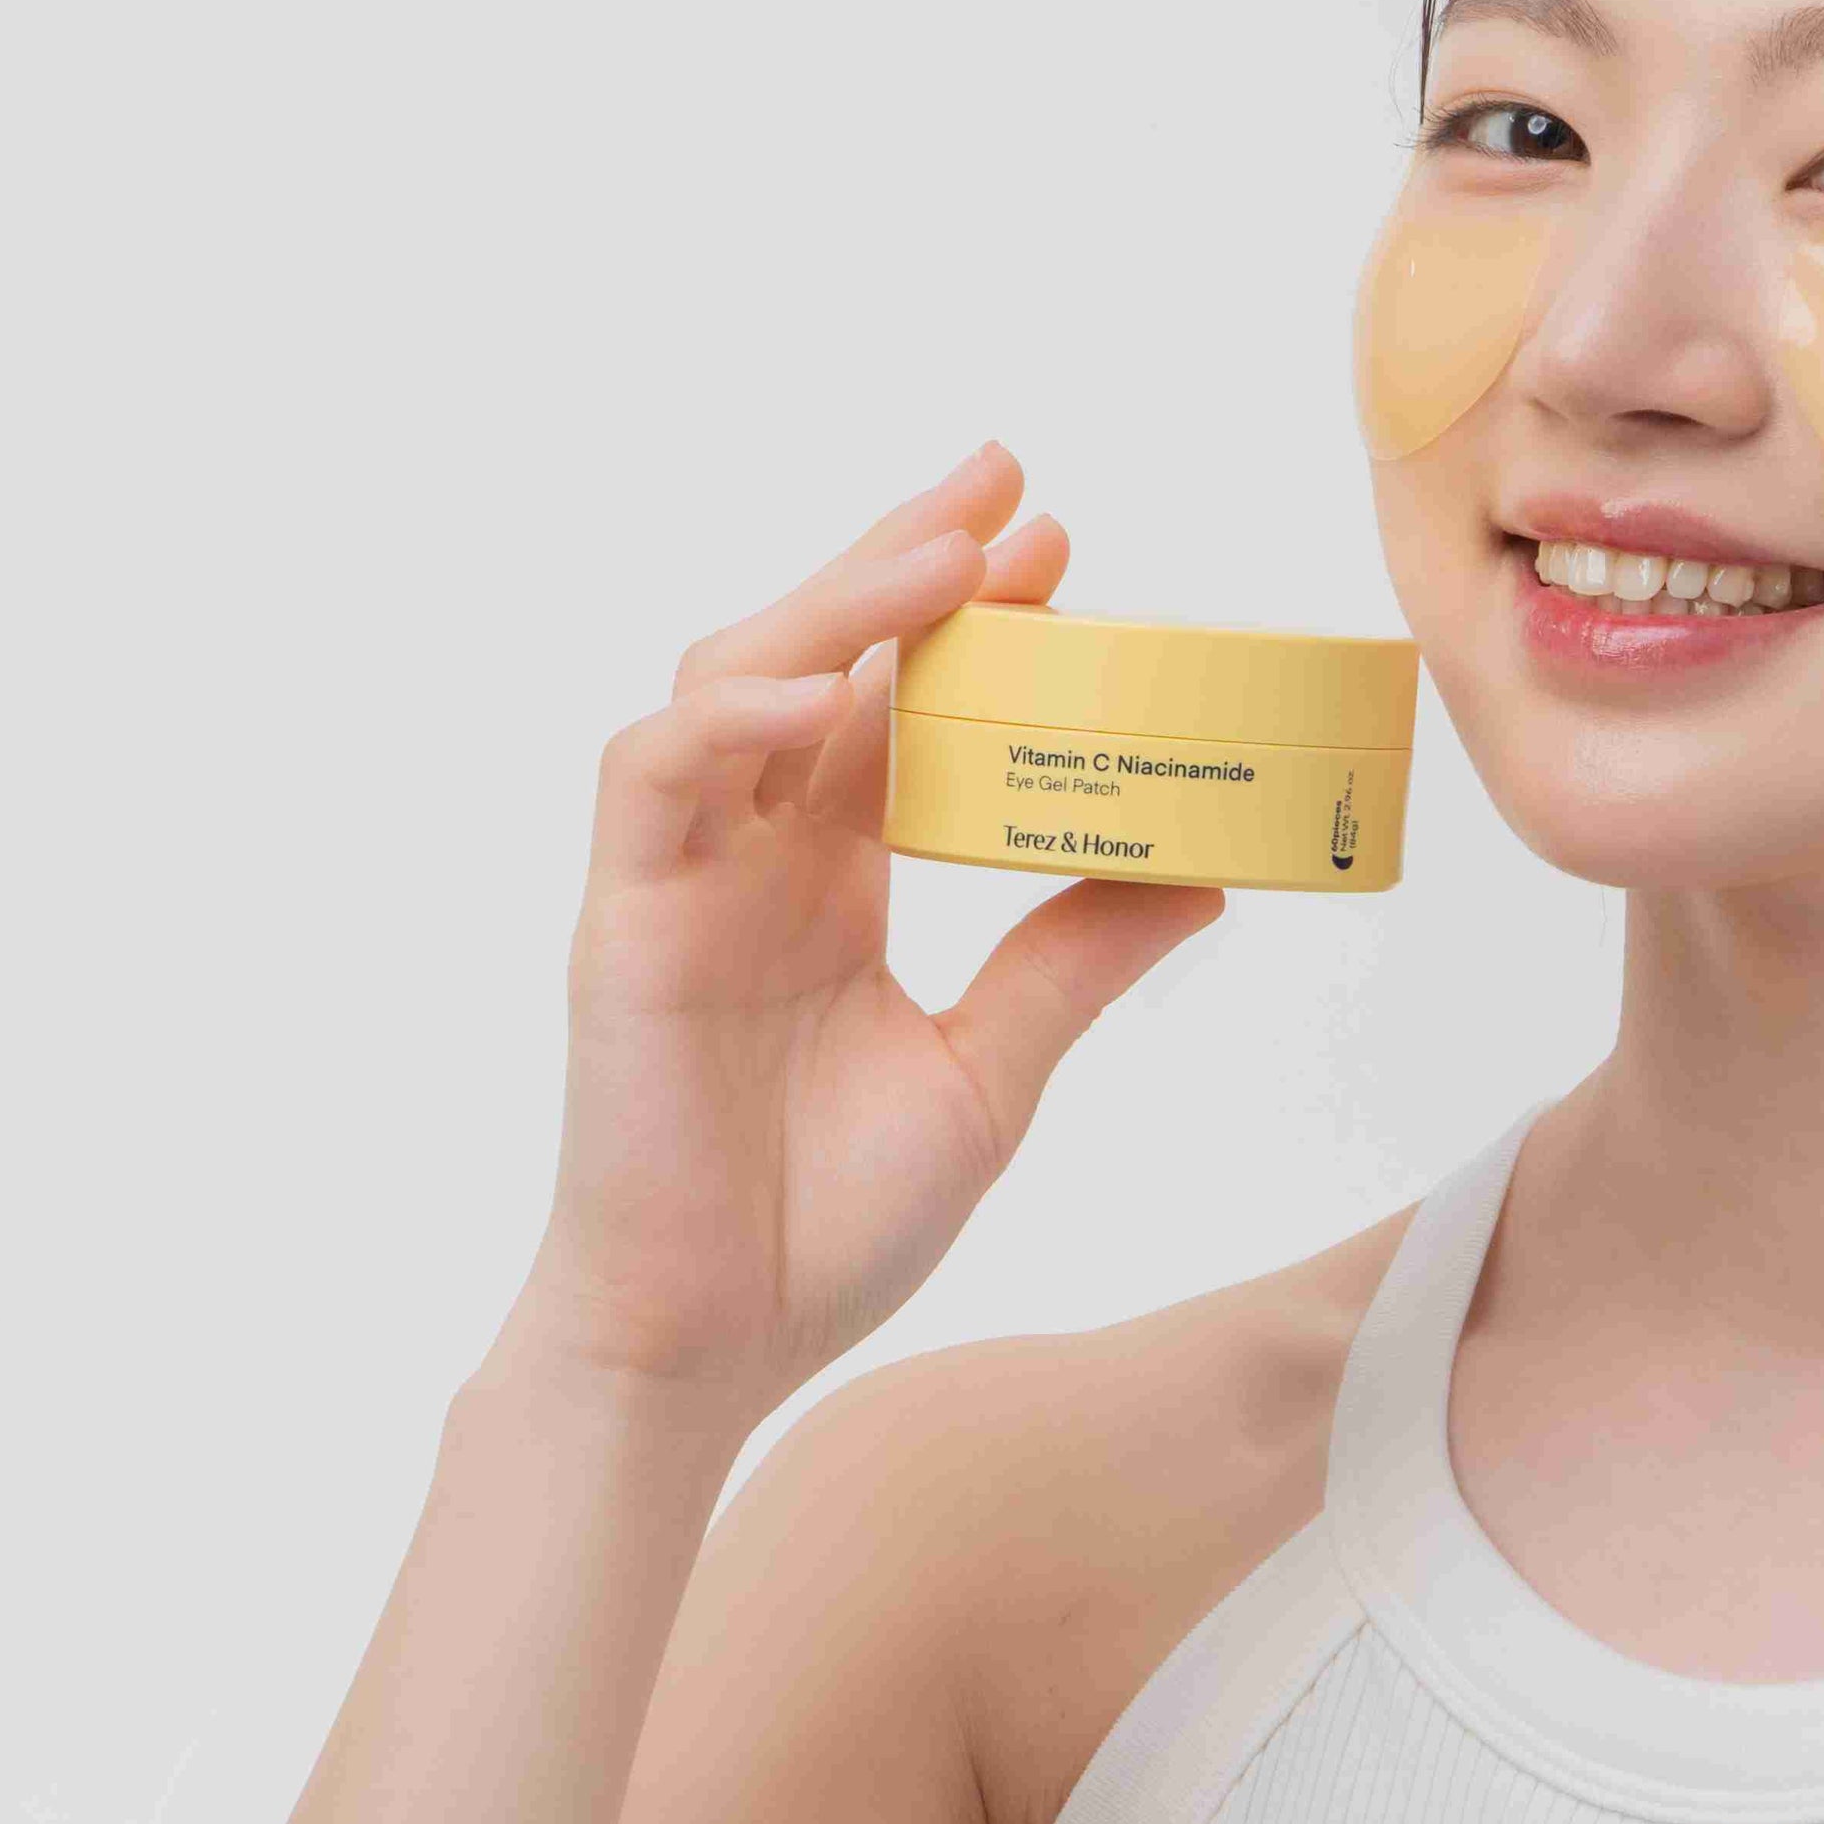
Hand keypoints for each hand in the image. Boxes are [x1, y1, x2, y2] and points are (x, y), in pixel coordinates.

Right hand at [503, 440, 1223, 1419]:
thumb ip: (1074, 962)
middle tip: (1009, 476)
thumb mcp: (992, 1072)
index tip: (1061, 544)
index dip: (965, 616)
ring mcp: (680, 878)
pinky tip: (821, 694)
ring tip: (944, 549)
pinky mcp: (621, 924)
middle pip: (817, 655)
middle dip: (903, 556)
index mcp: (831, 876)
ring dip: (834, 604)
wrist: (713, 1347)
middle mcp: (753, 853)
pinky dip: (732, 720)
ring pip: (734, 680)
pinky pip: (655, 779)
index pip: (897, 705)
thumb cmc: (822, 1224)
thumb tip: (1203, 872)